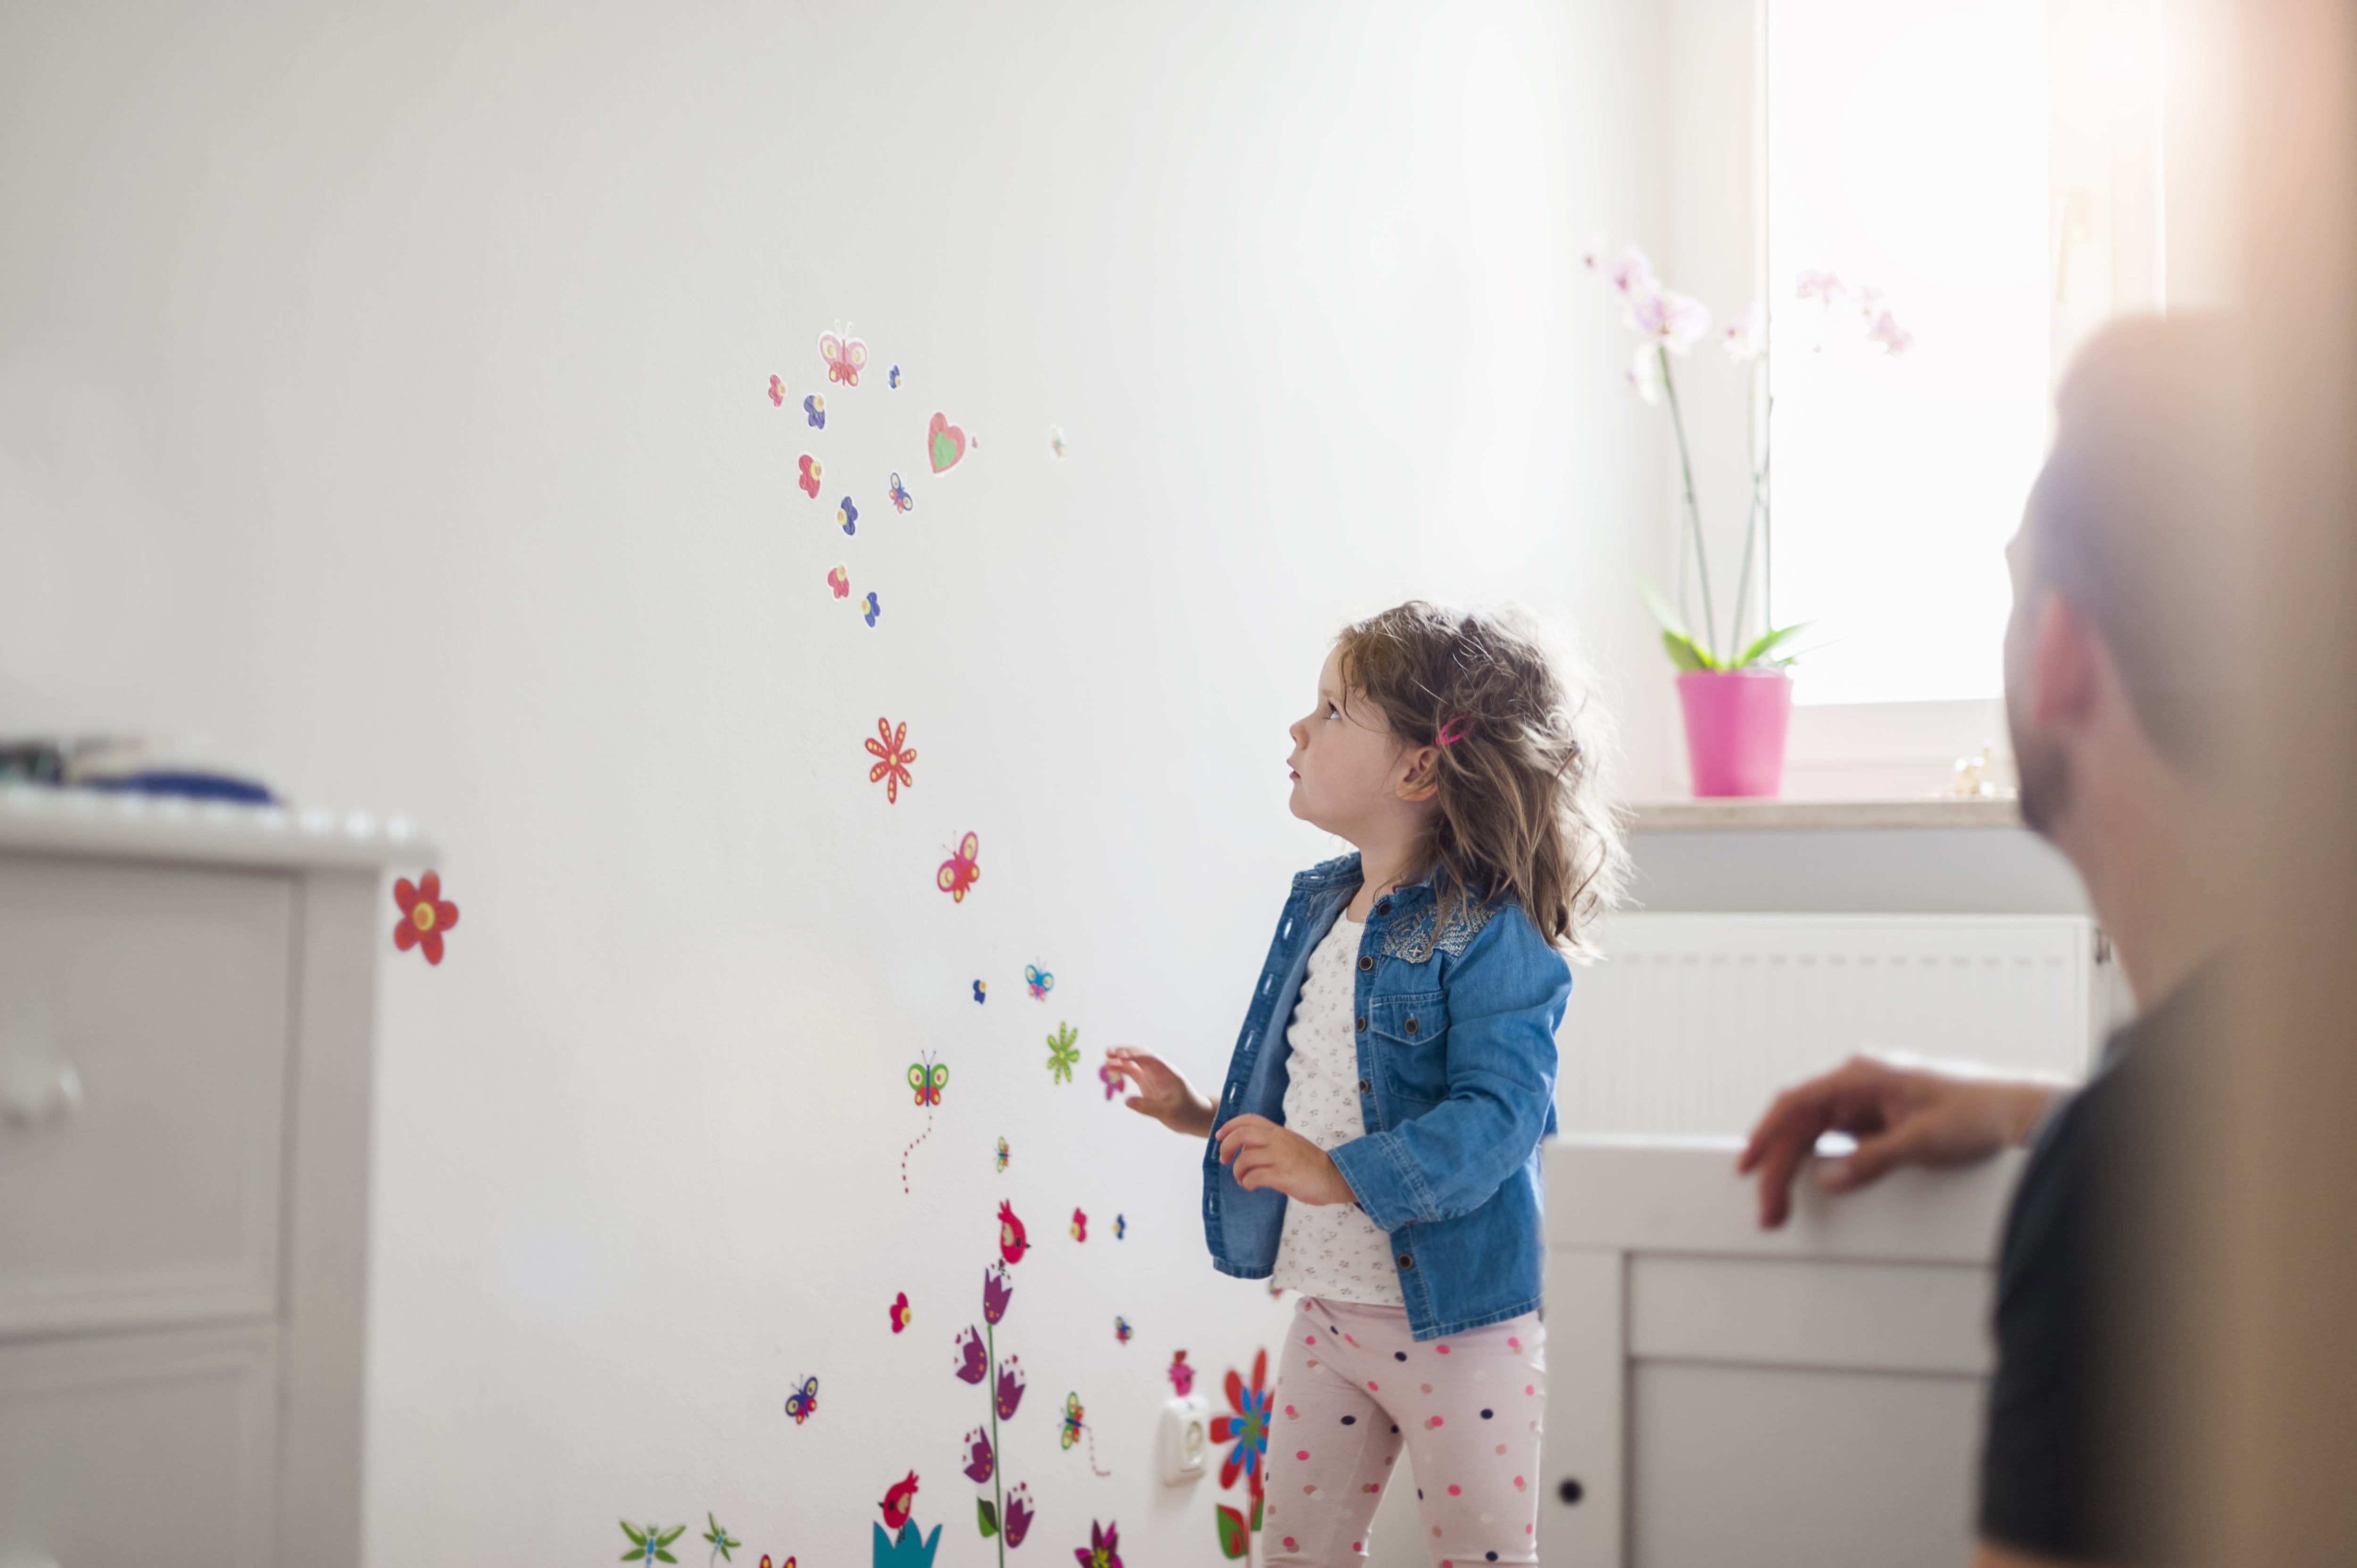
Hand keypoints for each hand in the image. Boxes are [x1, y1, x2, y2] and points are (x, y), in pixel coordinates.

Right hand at [1104, 1047, 1215, 1139]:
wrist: (1194, 1117)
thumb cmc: (1186, 1114)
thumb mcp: (1168, 1114)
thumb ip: (1148, 1107)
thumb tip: (1126, 1101)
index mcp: (1168, 1074)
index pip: (1150, 1059)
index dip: (1134, 1055)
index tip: (1120, 1055)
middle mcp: (1160, 1071)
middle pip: (1141, 1055)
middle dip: (1125, 1052)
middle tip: (1108, 1053)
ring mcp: (1153, 1075)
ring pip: (1135, 1062)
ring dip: (1121, 1060)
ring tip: (1106, 1061)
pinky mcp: (1147, 1082)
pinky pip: (1133, 1071)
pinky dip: (1123, 1069)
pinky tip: (1112, 1069)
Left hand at [1214, 1114, 1356, 1205]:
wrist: (1337, 1177)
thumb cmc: (1312, 1165)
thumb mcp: (1291, 1145)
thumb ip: (1271, 1144)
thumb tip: (1247, 1151)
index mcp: (1280, 1132)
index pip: (1250, 1119)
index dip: (1230, 1125)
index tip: (1219, 1136)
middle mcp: (1279, 1141)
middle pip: (1242, 1135)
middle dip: (1227, 1146)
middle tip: (1224, 1159)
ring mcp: (1282, 1157)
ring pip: (1246, 1158)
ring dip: (1237, 1171)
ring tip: (1242, 1179)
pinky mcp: (1284, 1175)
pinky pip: (1255, 1177)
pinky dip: (1247, 1182)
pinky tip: (1251, 1186)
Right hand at [1736, 1055, 2065, 1228]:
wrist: (2014, 1115)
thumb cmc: (1978, 1112)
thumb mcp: (1925, 1138)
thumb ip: (1875, 1158)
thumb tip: (1831, 1179)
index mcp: (1862, 1076)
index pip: (1797, 1101)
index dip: (1767, 1132)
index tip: (1747, 1162)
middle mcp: (1855, 1087)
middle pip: (1799, 1126)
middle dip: (1777, 1167)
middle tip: (1769, 1209)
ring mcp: (1863, 1106)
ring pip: (1811, 1137)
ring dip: (1793, 1171)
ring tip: (1781, 1208)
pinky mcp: (1873, 1124)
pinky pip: (1831, 1144)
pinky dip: (1816, 1167)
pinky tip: (1809, 1189)